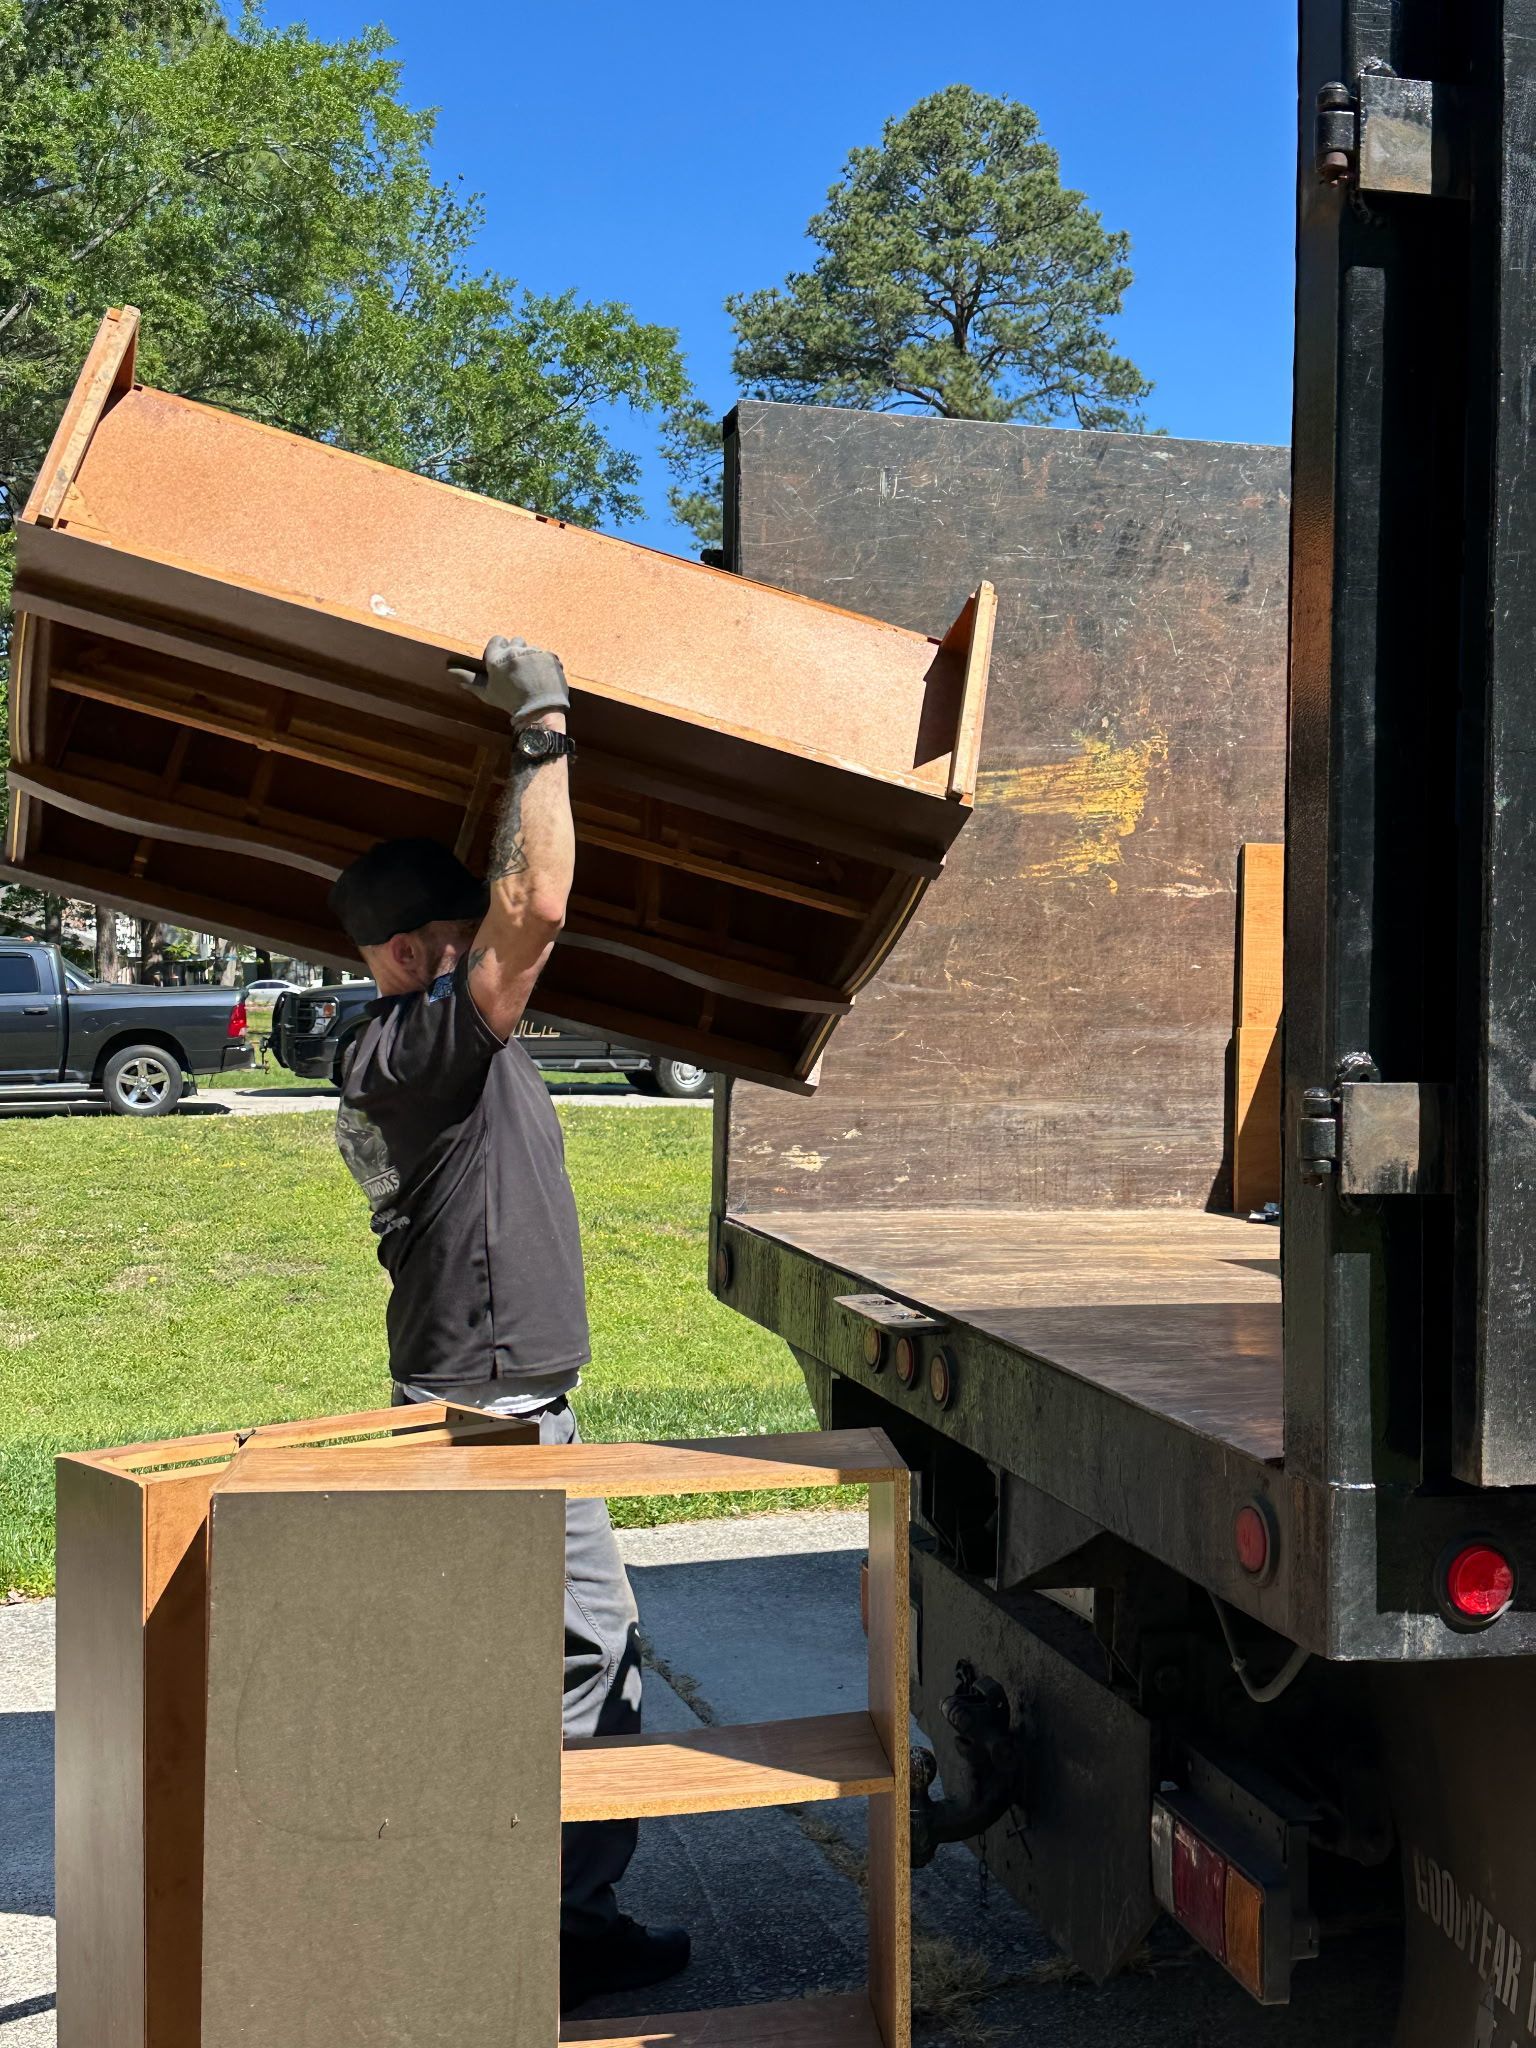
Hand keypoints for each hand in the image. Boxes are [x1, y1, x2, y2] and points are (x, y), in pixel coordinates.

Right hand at [449, 636, 569, 728]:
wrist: (539, 712)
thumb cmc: (509, 703)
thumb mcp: (487, 692)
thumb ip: (469, 680)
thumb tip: (450, 672)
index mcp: (497, 658)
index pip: (497, 640)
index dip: (501, 649)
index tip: (504, 660)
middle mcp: (514, 651)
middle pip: (515, 641)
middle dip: (516, 651)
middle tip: (518, 669)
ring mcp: (533, 653)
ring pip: (531, 648)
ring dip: (531, 657)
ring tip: (532, 674)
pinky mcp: (549, 657)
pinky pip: (546, 655)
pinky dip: (545, 664)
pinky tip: (543, 677)